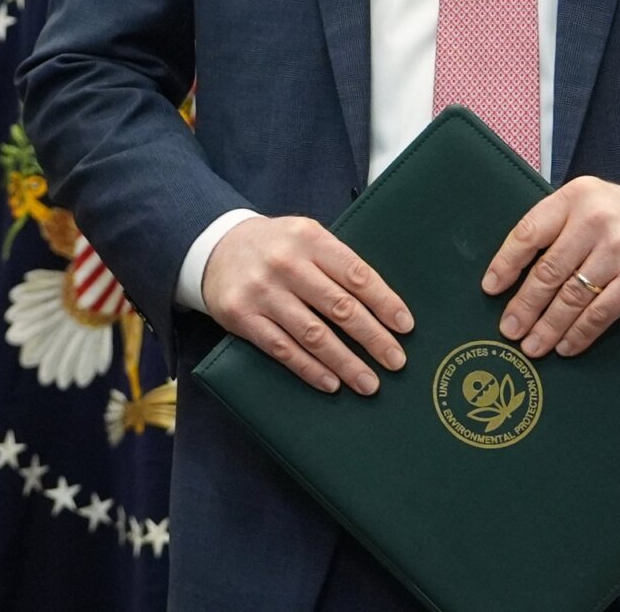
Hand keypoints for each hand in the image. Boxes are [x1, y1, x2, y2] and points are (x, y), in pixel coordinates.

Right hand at [202, 214, 413, 395]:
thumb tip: (384, 306)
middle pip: (339, 307)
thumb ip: (337, 262)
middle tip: (395, 361)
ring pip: (313, 334)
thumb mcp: (304, 237)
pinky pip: (282, 348)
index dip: (384, 302)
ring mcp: (262, 291)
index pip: (356, 274)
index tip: (405, 326)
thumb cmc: (275, 247)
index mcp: (307, 238)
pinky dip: (310, 369)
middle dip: (373, 338)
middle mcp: (284, 263)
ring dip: (345, 362)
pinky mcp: (242, 316)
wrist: (215, 248)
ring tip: (369, 382)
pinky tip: (331, 382)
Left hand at [482, 177, 619, 357]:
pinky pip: (601, 311)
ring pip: (571, 296)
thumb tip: (513, 269)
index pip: (528, 233)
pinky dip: (580, 333)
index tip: (490, 289)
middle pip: (547, 270)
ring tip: (532, 345)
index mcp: (575, 197)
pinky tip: (566, 346)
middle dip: (524, 305)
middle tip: (508, 329)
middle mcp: (595, 219)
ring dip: (548, 326)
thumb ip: (558, 225)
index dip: (505, 264)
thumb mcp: (591, 205)